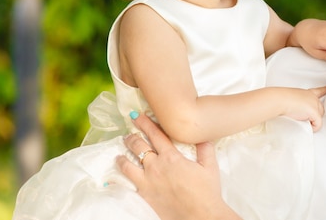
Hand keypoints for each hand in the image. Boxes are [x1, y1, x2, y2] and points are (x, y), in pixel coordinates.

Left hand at [116, 113, 240, 219]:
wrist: (200, 216)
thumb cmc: (206, 192)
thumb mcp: (210, 167)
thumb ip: (205, 149)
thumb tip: (203, 136)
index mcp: (171, 157)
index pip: (155, 135)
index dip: (145, 123)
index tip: (137, 116)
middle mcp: (156, 167)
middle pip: (138, 147)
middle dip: (131, 137)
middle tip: (128, 133)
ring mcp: (148, 182)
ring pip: (128, 165)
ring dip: (122, 157)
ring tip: (119, 154)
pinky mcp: (144, 196)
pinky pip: (127, 184)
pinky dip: (120, 179)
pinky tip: (115, 177)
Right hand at [277, 86, 325, 131]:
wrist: (279, 100)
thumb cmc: (281, 99)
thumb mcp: (292, 99)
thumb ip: (299, 103)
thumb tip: (299, 113)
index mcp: (307, 93)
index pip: (320, 91)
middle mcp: (313, 97)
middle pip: (321, 108)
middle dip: (315, 115)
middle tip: (305, 118)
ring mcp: (315, 104)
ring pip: (320, 117)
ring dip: (313, 121)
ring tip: (303, 122)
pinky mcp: (315, 112)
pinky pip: (318, 124)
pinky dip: (314, 128)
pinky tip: (307, 127)